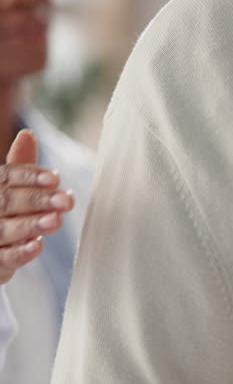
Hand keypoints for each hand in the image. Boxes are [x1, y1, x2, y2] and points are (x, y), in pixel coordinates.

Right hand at [0, 129, 73, 284]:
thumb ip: (22, 165)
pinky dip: (21, 253)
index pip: (7, 176)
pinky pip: (4, 258)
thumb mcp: (14, 188)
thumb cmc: (8, 212)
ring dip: (31, 224)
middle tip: (65, 200)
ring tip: (55, 220)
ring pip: (5, 229)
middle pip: (7, 202)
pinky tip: (38, 246)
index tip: (55, 178)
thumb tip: (27, 135)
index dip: (30, 176)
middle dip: (37, 200)